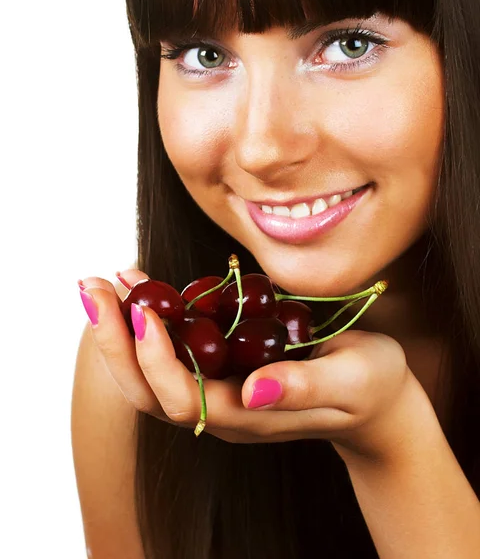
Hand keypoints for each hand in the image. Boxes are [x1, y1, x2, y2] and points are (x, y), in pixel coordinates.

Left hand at [80, 270, 428, 461]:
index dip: (157, 359)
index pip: (184, 399)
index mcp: (249, 418)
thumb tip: (251, 389)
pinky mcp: (223, 368)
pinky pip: (175, 348)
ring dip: (121, 328)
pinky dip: (151, 316)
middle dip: (116, 342)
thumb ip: (304, 388)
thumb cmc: (370, 387)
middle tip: (93, 288)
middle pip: (150, 390)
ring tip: (104, 282)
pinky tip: (141, 282)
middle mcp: (222, 410)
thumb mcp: (351, 382)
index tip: (142, 311)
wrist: (375, 398)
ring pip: (152, 371)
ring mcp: (219, 390)